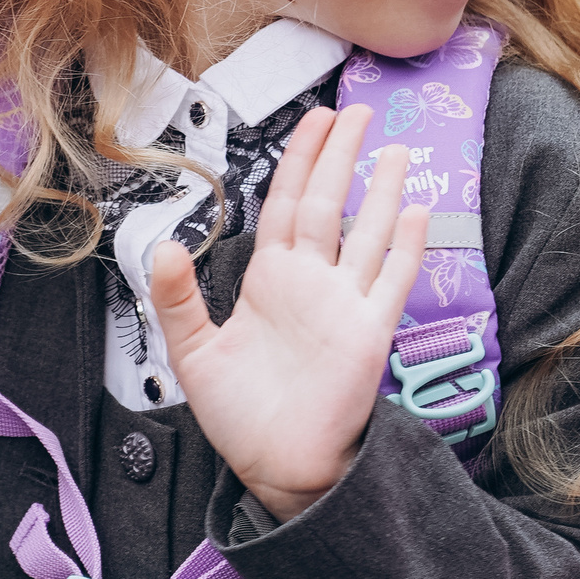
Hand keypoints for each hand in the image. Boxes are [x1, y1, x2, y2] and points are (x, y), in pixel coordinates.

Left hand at [149, 105, 430, 522]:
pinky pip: (393, 281)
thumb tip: (162, 248)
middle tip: (359, 112)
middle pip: (328, 204)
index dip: (299, 160)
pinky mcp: (369, 334)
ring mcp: (344, 304)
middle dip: (341, 157)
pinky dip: (407, 246)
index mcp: (270, 279)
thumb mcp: (193, 353)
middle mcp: (311, 283)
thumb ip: (176, 300)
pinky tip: (417, 211)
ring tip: (396, 149)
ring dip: (381, 191)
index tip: (315, 121)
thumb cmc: (241, 415)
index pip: (286, 204)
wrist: (276, 466)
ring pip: (367, 233)